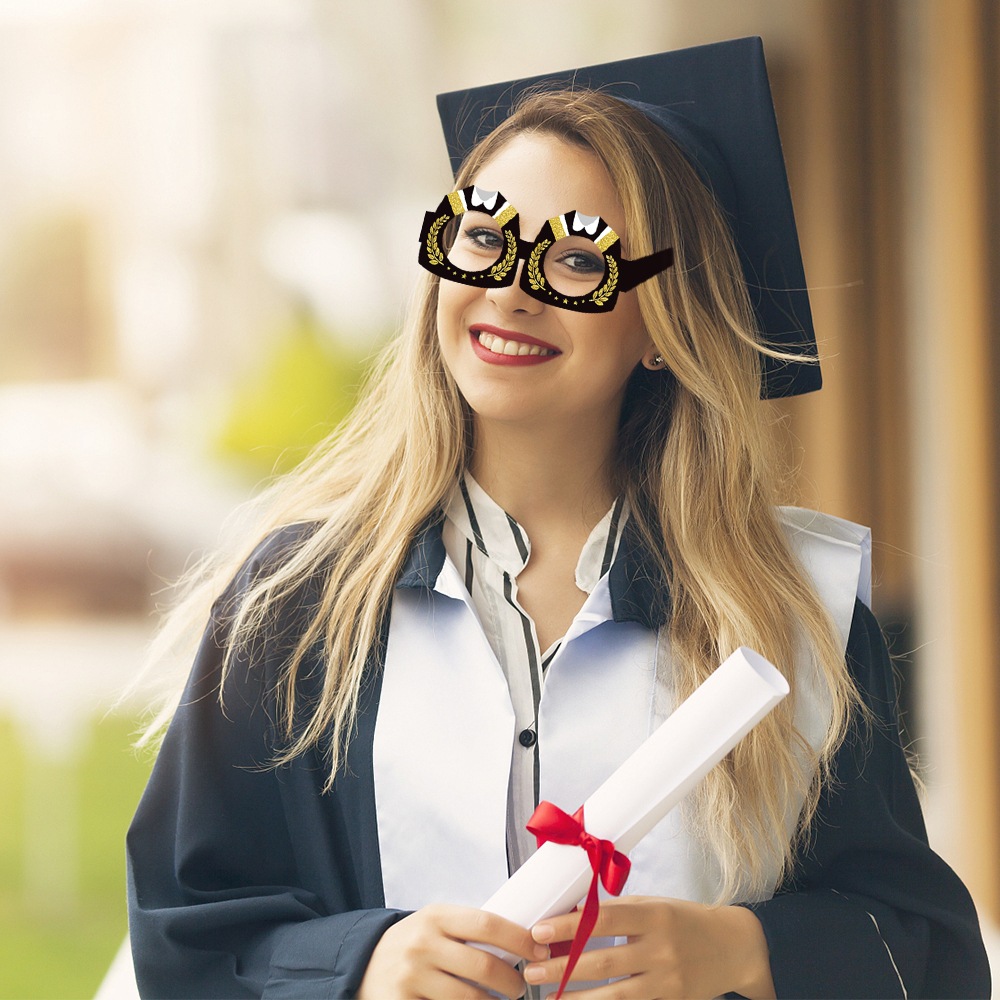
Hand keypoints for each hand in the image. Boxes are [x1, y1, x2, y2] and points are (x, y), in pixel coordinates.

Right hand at [358, 903, 546, 998]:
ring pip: (470, 999)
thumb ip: (468, 930)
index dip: (519, 939)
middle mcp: (422, 944)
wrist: (363, 964)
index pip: (486, 924)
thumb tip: (522, 938)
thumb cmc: (413, 944)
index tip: (539, 950)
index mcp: (435, 916)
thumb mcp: (435, 924)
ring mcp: (411, 977)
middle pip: (483, 967)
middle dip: (512, 982)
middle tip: (521, 987)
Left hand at [522, 896, 775, 998]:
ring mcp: (667, 982)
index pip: (604, 919)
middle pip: (603, 962)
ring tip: (547, 998)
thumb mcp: (653, 904)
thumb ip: (617, 911)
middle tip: (530, 970)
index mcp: (654, 915)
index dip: (568, 926)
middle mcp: (661, 950)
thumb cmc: (684, 920)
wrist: (733, 948)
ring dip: (576, 999)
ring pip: (614, 997)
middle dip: (561, 968)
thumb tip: (570, 914)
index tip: (538, 930)